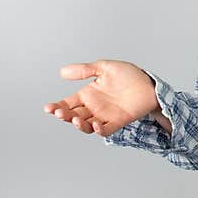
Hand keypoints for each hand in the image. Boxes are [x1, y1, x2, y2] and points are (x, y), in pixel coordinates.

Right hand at [44, 59, 159, 136]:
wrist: (149, 83)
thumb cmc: (128, 75)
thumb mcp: (105, 68)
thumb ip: (85, 70)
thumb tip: (62, 72)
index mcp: (88, 95)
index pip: (67, 103)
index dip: (56, 107)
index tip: (48, 107)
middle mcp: (94, 107)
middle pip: (73, 115)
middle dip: (64, 116)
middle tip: (59, 112)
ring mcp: (105, 116)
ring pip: (86, 125)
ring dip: (79, 125)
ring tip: (75, 119)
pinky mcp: (118, 121)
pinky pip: (106, 129)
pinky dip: (99, 130)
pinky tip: (95, 124)